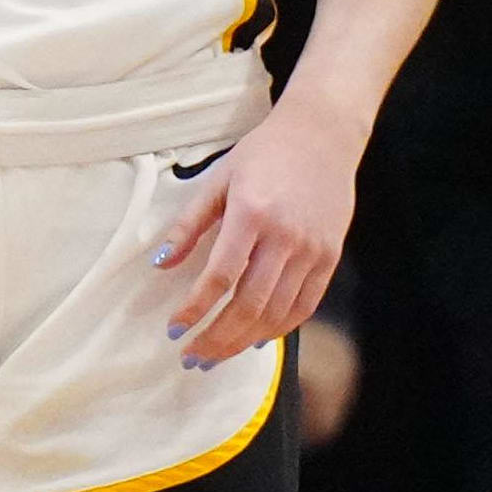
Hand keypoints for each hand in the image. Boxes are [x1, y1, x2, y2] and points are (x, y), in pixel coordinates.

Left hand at [153, 105, 355, 367]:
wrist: (322, 135)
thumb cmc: (263, 154)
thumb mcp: (217, 180)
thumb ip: (189, 224)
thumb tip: (160, 264)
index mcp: (252, 214)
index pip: (220, 275)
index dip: (195, 308)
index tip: (174, 329)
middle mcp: (285, 236)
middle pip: (249, 303)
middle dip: (217, 336)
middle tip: (192, 356)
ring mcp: (312, 250)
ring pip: (277, 311)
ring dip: (243, 340)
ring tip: (216, 354)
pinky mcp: (330, 256)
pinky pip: (305, 305)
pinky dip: (279, 328)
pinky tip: (254, 338)